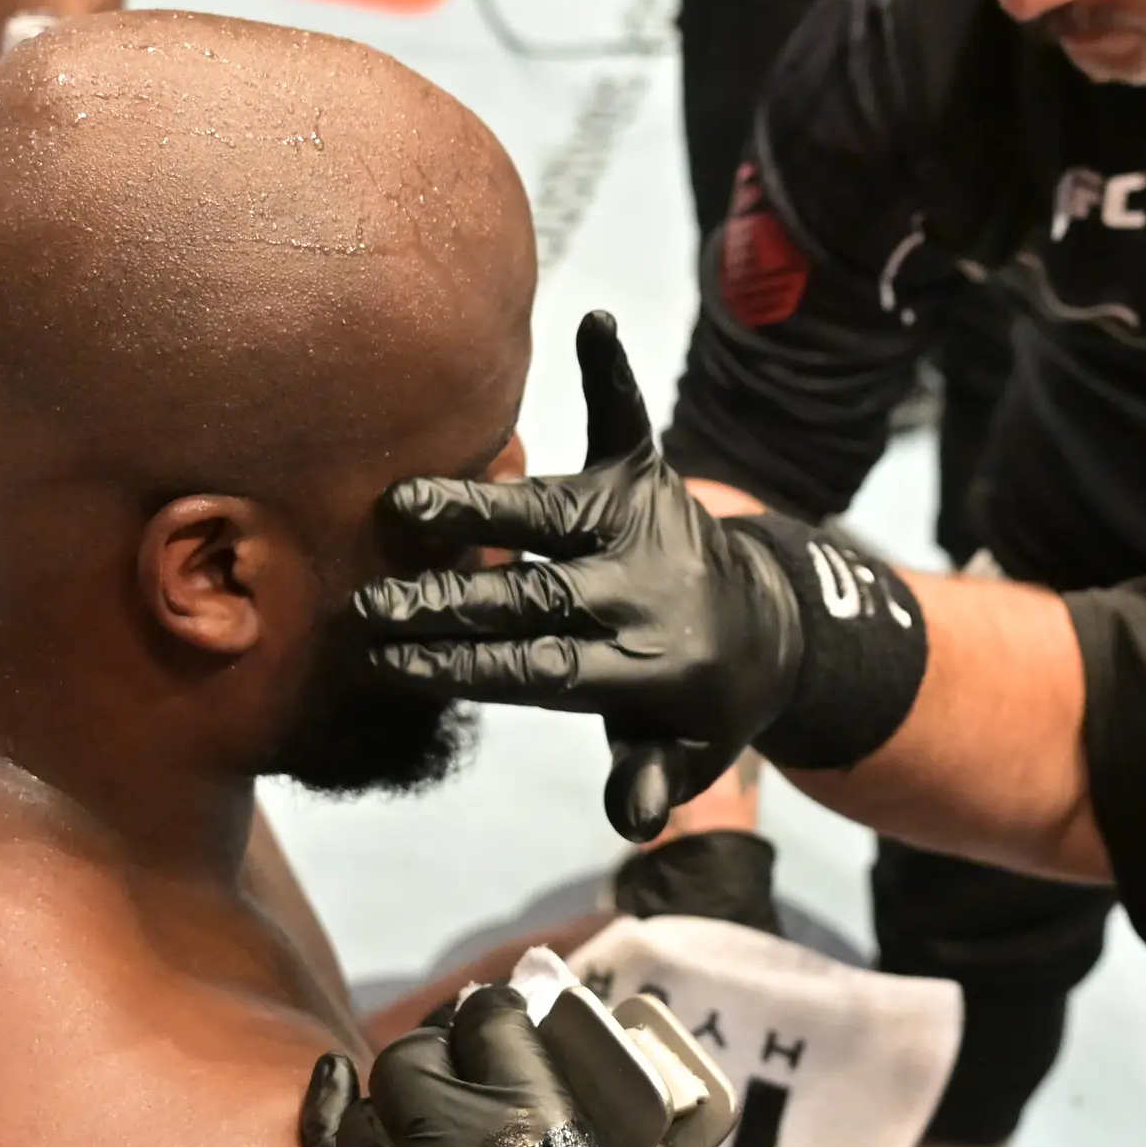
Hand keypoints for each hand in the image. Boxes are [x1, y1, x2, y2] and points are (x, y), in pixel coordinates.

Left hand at [300, 984, 737, 1146]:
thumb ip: (617, 1103)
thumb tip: (572, 1045)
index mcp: (541, 1121)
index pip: (493, 1019)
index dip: (503, 1014)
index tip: (509, 1022)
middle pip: (420, 1055)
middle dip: (448, 1051)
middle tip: (473, 1071)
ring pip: (370, 1102)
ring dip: (398, 1091)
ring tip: (427, 1102)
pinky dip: (324, 1118)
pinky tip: (330, 1086)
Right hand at [358, 313, 803, 840]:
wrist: (775, 627)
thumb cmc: (701, 700)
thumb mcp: (685, 754)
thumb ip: (650, 778)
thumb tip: (635, 823)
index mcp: (642, 666)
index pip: (539, 668)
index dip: (465, 666)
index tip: (391, 662)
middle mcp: (638, 590)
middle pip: (533, 595)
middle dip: (450, 600)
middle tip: (370, 601)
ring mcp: (643, 526)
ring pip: (553, 513)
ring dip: (483, 502)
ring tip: (406, 500)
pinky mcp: (650, 476)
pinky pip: (627, 419)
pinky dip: (610, 372)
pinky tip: (593, 323)